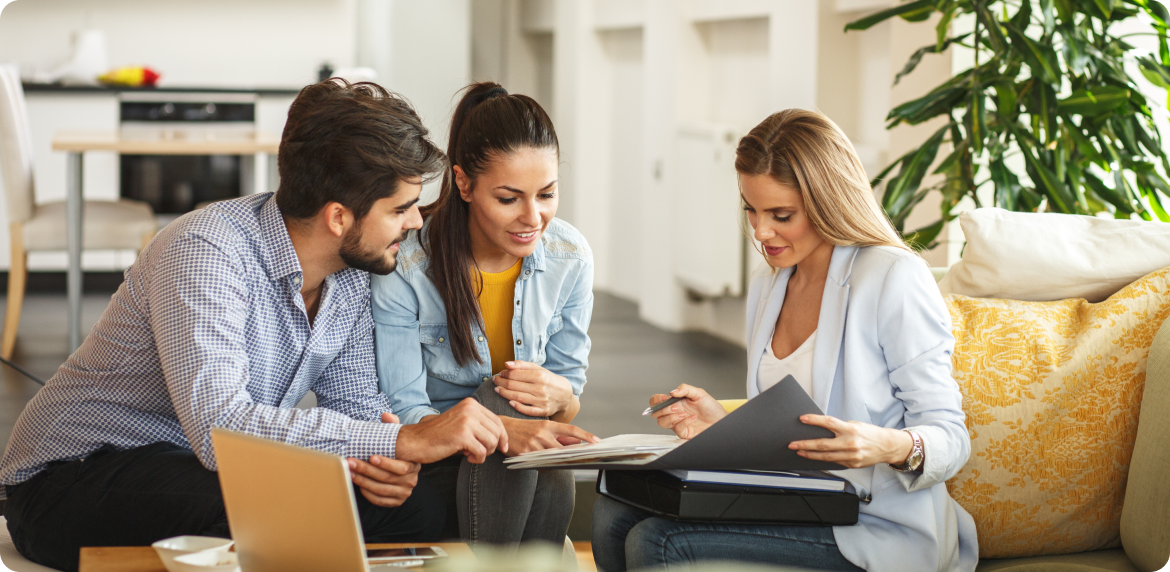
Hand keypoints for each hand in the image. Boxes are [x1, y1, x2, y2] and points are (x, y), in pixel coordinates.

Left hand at [345, 411, 415, 506]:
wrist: (405, 467)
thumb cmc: (398, 452)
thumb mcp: (398, 438)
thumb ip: (393, 426)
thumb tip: (386, 415)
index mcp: (413, 465)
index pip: (400, 467)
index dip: (385, 463)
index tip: (371, 456)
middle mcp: (411, 481)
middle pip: (386, 478)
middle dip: (366, 470)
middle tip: (351, 462)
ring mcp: (404, 492)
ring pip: (381, 490)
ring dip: (363, 481)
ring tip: (350, 472)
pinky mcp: (397, 501)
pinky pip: (380, 500)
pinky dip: (368, 494)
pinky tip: (358, 485)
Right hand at [395, 398, 508, 463]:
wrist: (416, 441)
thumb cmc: (439, 435)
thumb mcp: (461, 422)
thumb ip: (479, 424)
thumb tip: (502, 437)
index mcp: (471, 404)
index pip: (497, 420)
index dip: (503, 436)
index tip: (503, 447)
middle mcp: (470, 409)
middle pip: (497, 432)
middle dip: (493, 446)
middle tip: (479, 452)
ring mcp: (467, 421)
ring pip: (492, 442)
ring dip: (484, 453)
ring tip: (471, 453)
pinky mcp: (462, 436)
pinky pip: (482, 452)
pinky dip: (477, 459)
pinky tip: (467, 457)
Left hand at [493, 361, 573, 417]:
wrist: (564, 395)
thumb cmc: (548, 380)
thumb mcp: (539, 369)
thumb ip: (522, 365)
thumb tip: (507, 364)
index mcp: (539, 375)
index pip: (515, 374)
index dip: (504, 374)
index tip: (500, 374)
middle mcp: (541, 388)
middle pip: (514, 385)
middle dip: (501, 383)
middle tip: (495, 381)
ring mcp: (542, 401)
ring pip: (517, 397)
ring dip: (504, 393)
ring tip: (497, 390)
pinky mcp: (543, 411)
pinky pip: (526, 410)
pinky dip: (516, 406)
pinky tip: (509, 402)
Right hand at [500, 417, 599, 456]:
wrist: (502, 429)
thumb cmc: (525, 428)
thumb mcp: (542, 428)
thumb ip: (559, 436)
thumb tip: (577, 442)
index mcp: (548, 424)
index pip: (571, 429)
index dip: (585, 435)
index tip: (596, 441)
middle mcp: (542, 433)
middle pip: (563, 448)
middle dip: (570, 455)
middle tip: (578, 459)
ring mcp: (534, 444)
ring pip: (552, 459)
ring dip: (555, 462)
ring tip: (552, 459)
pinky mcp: (525, 454)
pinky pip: (540, 465)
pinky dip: (543, 466)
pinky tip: (539, 462)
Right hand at [650, 384, 726, 439]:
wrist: (721, 420)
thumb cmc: (711, 408)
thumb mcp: (699, 393)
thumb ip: (685, 389)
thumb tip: (672, 392)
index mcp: (675, 402)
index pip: (657, 401)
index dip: (656, 400)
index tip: (664, 398)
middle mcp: (674, 413)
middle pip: (655, 413)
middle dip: (663, 409)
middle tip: (675, 406)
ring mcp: (677, 423)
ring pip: (662, 422)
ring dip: (671, 417)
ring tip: (683, 413)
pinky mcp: (683, 432)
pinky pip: (677, 429)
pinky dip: (684, 422)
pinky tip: (692, 418)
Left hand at [788, 415, 914, 468]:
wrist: (887, 446)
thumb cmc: (870, 433)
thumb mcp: (855, 425)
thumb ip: (839, 428)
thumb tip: (820, 429)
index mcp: (850, 430)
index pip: (828, 423)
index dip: (814, 420)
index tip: (802, 419)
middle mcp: (850, 443)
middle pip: (822, 444)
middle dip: (805, 444)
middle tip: (792, 444)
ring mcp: (851, 456)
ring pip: (825, 457)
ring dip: (810, 454)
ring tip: (799, 451)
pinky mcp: (852, 465)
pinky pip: (834, 462)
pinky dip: (822, 460)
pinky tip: (813, 458)